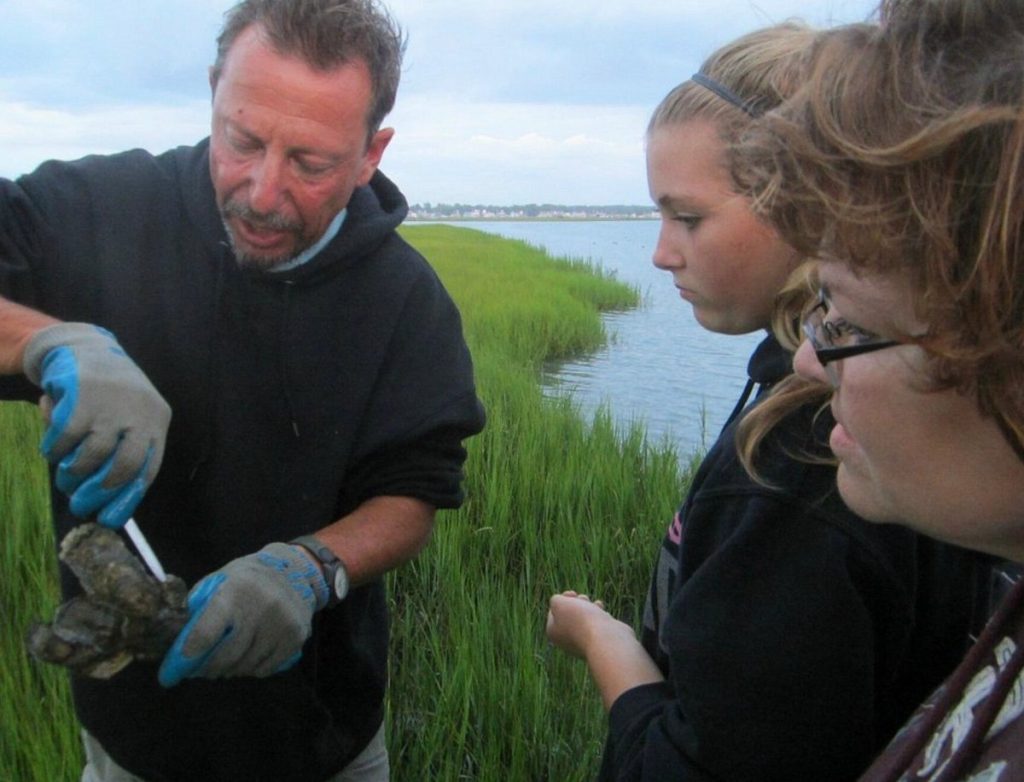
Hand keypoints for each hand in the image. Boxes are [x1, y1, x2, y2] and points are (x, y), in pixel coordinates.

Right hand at [22, 322, 170, 527]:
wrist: (87, 347)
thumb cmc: (111, 395)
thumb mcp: (130, 416)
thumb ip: (124, 451)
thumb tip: (107, 502)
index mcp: (157, 422)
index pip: (147, 469)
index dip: (127, 498)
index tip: (108, 520)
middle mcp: (139, 414)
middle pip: (122, 466)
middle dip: (98, 493)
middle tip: (78, 506)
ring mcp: (111, 405)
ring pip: (91, 456)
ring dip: (73, 475)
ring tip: (64, 478)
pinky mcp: (81, 398)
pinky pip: (65, 439)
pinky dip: (55, 452)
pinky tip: (51, 453)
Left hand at [158, 543, 329, 686]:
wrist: (294, 570)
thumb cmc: (247, 579)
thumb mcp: (219, 582)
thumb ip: (197, 609)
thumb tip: (173, 642)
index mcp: (234, 591)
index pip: (205, 634)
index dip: (184, 658)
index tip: (170, 674)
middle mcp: (261, 607)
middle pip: (225, 657)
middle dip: (206, 668)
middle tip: (197, 670)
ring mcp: (281, 624)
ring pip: (245, 666)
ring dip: (228, 670)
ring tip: (223, 663)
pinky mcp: (296, 637)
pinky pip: (265, 669)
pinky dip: (251, 670)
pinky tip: (247, 658)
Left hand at [546, 590, 616, 659]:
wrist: (604, 639)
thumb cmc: (579, 620)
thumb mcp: (559, 603)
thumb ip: (555, 600)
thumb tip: (563, 606)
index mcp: (553, 633)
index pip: (554, 610)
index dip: (564, 598)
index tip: (572, 594)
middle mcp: (566, 640)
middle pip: (570, 613)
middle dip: (578, 601)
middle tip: (584, 599)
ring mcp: (583, 642)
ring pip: (584, 618)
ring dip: (590, 607)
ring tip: (595, 605)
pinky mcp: (598, 643)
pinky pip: (597, 625)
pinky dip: (600, 617)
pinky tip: (604, 614)